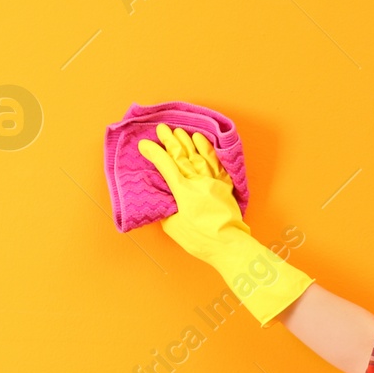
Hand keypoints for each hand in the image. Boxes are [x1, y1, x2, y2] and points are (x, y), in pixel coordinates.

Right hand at [136, 123, 313, 327]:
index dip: (154, 153)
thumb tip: (165, 199)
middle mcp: (198, 181)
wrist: (228, 245)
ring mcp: (213, 181)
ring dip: (188, 141)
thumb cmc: (199, 240)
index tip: (144, 144)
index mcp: (183, 191)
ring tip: (179, 130)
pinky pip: (216, 163)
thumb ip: (167, 209)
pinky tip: (202, 141)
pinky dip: (208, 150)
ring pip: (199, 155)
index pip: (165, 166)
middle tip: (161, 128)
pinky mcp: (225, 186)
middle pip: (182, 156)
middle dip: (170, 141)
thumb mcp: (173, 227)